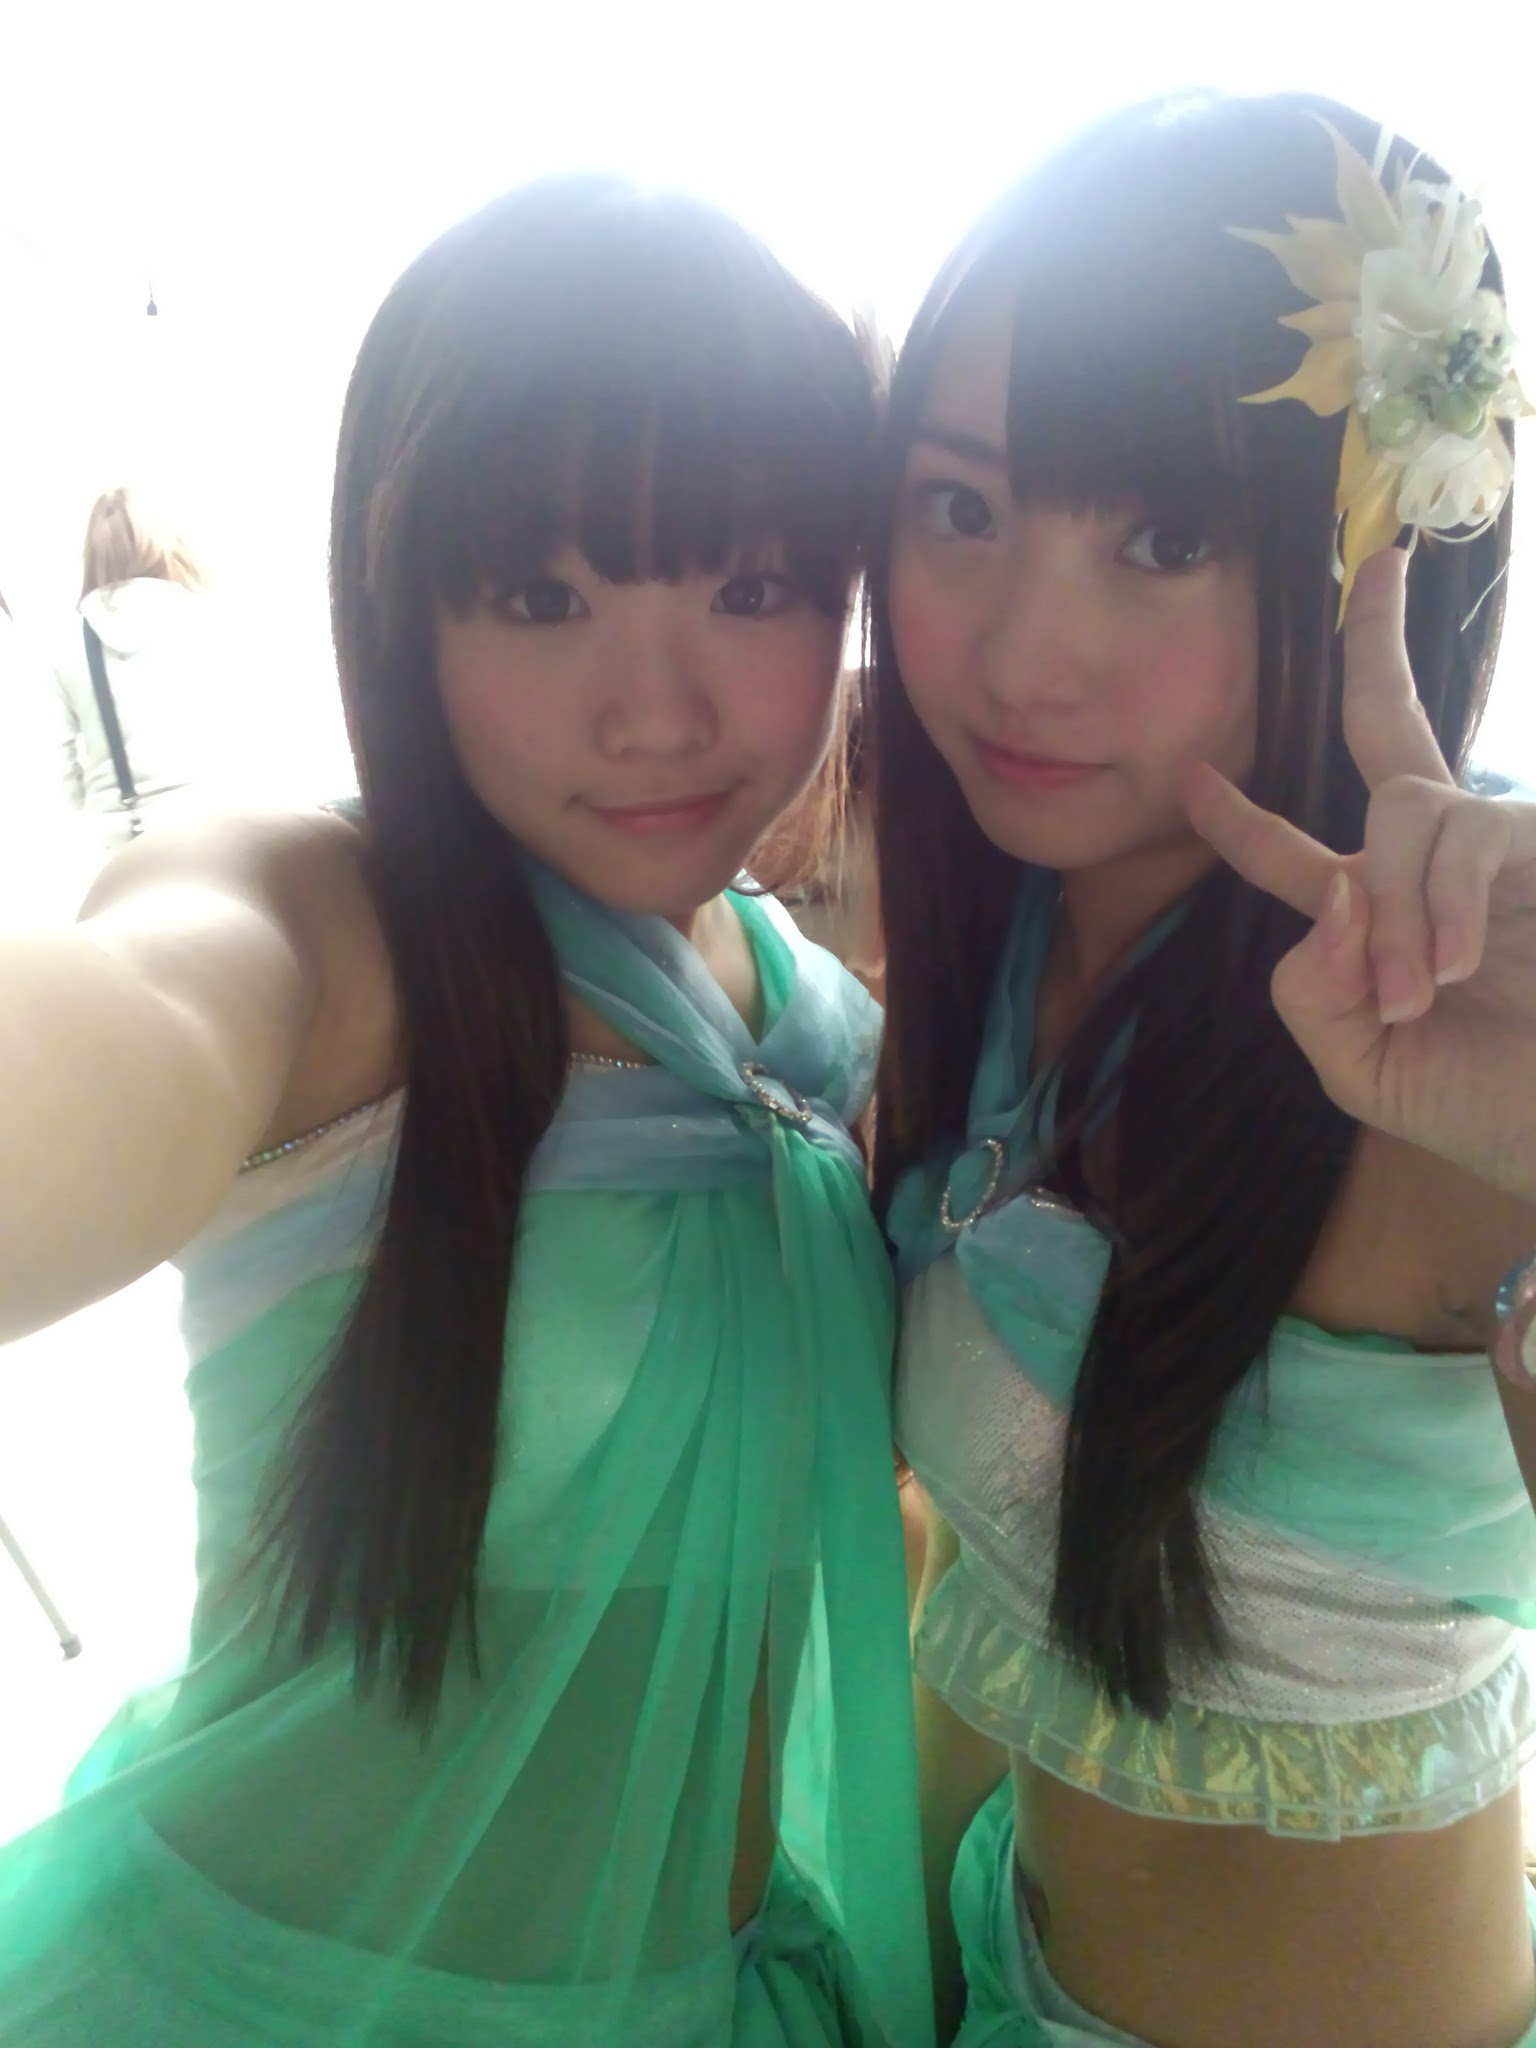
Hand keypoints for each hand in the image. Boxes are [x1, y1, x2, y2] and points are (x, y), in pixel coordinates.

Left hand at [1184, 548, 1535, 1205]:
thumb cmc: (1491, 1113)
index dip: (1242, 823)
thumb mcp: (1362, 1070)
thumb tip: (1329, 889)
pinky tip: (1450, 964)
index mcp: (1383, 922)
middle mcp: (1441, 871)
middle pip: (1393, 732)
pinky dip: (1443, 901)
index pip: (1299, 858)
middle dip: (1378, 648)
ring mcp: (1503, 855)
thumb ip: (1310, 991)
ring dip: (1394, 906)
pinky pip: (1469, 838)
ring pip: (1407, 813)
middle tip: (1381, 567)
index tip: (1191, 780)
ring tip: (1417, 994)